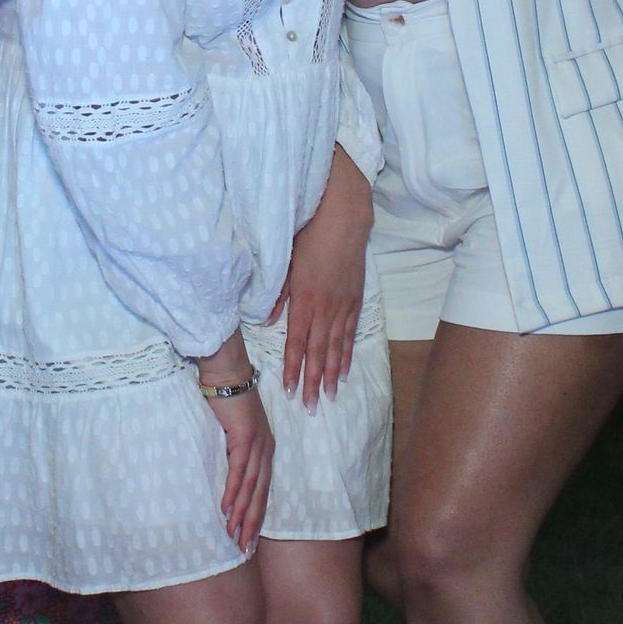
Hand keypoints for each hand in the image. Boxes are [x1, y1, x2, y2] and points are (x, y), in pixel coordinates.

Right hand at [209, 382, 273, 551]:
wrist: (227, 373)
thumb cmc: (226, 401)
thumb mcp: (233, 432)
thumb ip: (233, 452)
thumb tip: (225, 474)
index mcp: (265, 450)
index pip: (262, 490)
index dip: (256, 515)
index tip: (248, 538)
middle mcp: (266, 449)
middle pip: (260, 494)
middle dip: (252, 523)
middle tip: (243, 548)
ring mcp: (258, 444)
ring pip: (251, 487)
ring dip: (241, 513)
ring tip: (233, 534)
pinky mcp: (245, 438)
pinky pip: (239, 471)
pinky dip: (234, 491)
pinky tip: (227, 508)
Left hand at [273, 146, 371, 406]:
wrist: (343, 216)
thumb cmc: (309, 234)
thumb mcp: (286, 261)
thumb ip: (276, 294)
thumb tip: (267, 321)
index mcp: (305, 299)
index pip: (297, 342)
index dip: (293, 368)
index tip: (290, 390)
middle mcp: (326, 307)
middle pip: (319, 352)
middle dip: (313, 381)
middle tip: (311, 407)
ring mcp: (343, 305)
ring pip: (337, 346)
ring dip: (332, 373)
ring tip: (329, 396)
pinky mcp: (355, 299)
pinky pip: (351, 333)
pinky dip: (347, 353)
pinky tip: (345, 368)